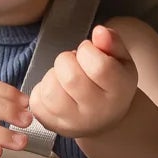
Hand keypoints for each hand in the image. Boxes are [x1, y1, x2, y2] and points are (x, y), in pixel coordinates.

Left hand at [27, 25, 138, 140]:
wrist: (105, 119)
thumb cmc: (112, 85)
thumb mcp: (121, 60)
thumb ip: (112, 42)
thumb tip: (99, 32)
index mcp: (118, 92)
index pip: (99, 67)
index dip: (87, 50)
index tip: (88, 51)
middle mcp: (97, 111)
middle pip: (70, 77)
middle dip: (67, 60)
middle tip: (75, 64)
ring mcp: (73, 122)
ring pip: (50, 91)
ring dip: (52, 75)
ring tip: (64, 77)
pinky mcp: (53, 126)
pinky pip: (36, 102)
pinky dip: (41, 89)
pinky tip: (56, 89)